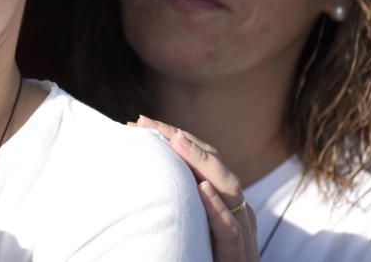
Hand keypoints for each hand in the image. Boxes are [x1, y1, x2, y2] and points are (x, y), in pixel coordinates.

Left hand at [132, 115, 257, 261]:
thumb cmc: (186, 260)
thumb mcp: (181, 228)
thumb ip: (169, 202)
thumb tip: (129, 171)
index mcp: (221, 205)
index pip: (201, 161)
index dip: (174, 139)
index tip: (140, 122)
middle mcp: (235, 215)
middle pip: (215, 167)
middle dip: (183, 142)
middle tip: (148, 124)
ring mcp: (241, 238)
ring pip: (230, 192)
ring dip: (202, 163)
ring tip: (177, 142)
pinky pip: (231, 234)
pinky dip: (218, 211)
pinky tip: (203, 190)